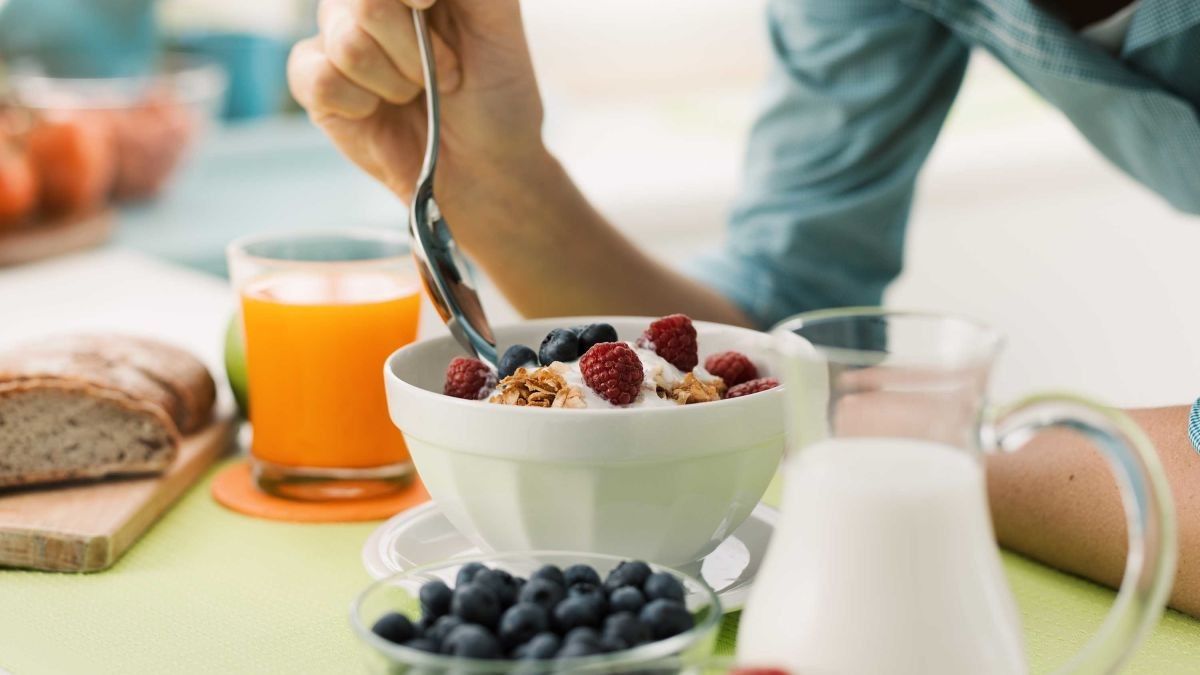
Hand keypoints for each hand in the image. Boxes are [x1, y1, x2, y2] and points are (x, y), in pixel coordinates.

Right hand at [288, 0, 543, 201]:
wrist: (487, 163)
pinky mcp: (314, 84)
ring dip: (397, 82)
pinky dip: (362, 103)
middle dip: (415, 49)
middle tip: (447, 72)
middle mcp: (365, 3)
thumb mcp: (496, 16)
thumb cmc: (496, 91)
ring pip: (348, 44)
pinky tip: (378, 111)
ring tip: (416, 94)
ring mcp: (335, 38)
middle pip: (363, 4)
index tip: (430, 5)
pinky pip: (320, 79)